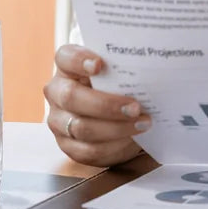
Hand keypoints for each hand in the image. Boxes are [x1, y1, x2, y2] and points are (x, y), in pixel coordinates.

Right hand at [44, 44, 149, 166]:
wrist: (113, 114)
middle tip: (135, 107)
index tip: (99, 64)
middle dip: (106, 104)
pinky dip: (114, 146)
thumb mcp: (118, 72)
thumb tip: (150, 69)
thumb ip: (124, 68)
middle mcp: (57, 92)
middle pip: (72, 97)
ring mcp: (59, 120)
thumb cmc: (117, 85)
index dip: (79, 60)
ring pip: (81, 128)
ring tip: (142, 124)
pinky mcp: (69, 145)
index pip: (66, 58)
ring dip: (116, 128)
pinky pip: (89, 150)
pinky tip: (132, 140)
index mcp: (68, 67)